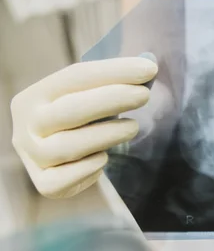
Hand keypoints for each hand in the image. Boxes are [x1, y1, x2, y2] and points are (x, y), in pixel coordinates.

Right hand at [10, 55, 157, 197]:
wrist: (67, 165)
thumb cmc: (84, 123)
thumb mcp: (93, 99)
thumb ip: (116, 83)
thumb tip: (148, 66)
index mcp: (35, 95)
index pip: (75, 76)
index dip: (114, 71)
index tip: (149, 69)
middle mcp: (27, 125)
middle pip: (70, 110)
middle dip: (112, 99)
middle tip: (145, 95)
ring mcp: (32, 156)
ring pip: (69, 146)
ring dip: (108, 134)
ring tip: (133, 127)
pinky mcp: (45, 184)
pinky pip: (66, 178)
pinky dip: (89, 167)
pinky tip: (104, 158)